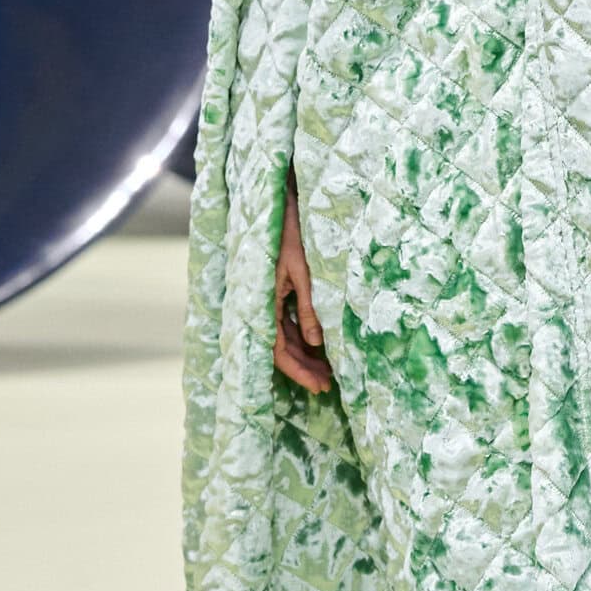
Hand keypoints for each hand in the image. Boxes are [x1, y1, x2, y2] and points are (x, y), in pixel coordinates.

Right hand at [274, 170, 331, 393]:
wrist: (280, 203)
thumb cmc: (292, 232)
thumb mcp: (304, 270)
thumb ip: (309, 306)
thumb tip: (315, 342)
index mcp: (264, 302)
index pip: (278, 350)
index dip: (299, 371)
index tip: (320, 387)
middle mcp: (262, 305)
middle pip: (280, 348)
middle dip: (304, 369)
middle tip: (328, 386)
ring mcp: (269, 299)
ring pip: (284, 338)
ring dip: (304, 356)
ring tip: (328, 372)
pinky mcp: (277, 291)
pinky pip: (286, 323)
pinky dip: (302, 337)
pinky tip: (319, 347)